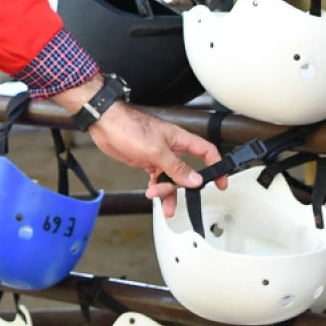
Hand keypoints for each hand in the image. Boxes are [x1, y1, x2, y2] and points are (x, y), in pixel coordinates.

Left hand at [86, 103, 222, 217]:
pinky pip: (158, 178)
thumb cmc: (129, 126)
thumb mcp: (156, 149)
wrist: (105, 124)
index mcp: (179, 140)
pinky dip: (156, 188)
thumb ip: (176, 167)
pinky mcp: (147, 161)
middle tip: (182, 199)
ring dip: (167, 191)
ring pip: (171, 178)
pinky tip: (152, 194)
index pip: (207, 152)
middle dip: (184, 187)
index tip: (221, 183)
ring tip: (160, 201)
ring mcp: (159, 155)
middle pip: (188, 171)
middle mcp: (172, 148)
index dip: (217, 166)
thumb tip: (195, 181)